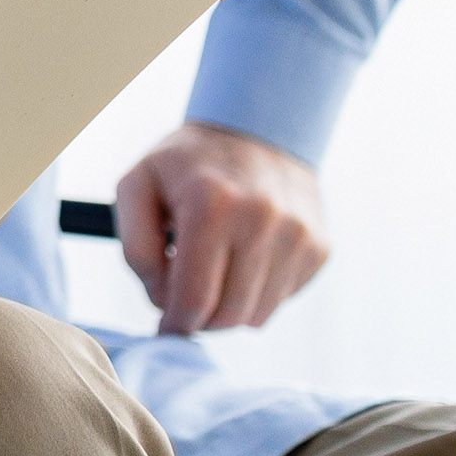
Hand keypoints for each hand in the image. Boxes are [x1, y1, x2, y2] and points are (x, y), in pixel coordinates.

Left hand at [112, 121, 328, 334]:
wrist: (258, 127)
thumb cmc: (187, 164)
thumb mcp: (138, 185)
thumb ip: (135, 248)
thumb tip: (162, 300)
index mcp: (211, 204)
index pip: (195, 299)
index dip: (175, 324)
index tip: (166, 328)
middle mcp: (262, 219)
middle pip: (228, 315)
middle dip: (200, 321)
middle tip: (186, 302)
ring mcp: (298, 234)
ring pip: (258, 315)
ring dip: (229, 310)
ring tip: (214, 276)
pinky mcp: (320, 246)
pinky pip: (283, 299)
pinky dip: (257, 293)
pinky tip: (244, 260)